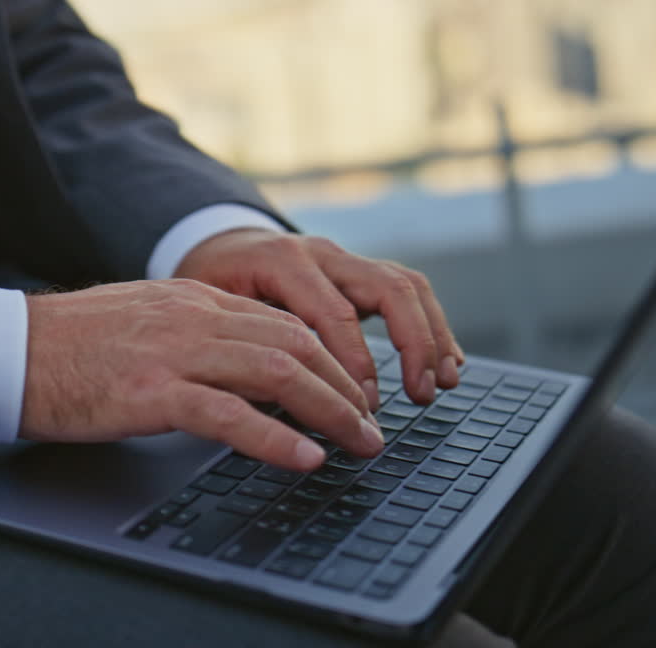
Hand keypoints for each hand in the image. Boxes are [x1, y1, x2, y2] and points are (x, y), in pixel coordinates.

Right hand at [21, 280, 384, 471]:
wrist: (12, 350)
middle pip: (295, 344)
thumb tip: (242, 374)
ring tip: (358, 444)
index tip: (353, 393)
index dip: (331, 360)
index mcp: (194, 300)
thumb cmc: (70, 346)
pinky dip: (275, 437)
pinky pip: (229, 413)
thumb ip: (195, 337)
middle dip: (345, 387)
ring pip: (277, 371)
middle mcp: (194, 317)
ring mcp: (175, 351)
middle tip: (372, 426)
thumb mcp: (144, 324)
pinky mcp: (152, 391)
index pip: (284, 322)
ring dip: (329, 411)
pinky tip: (303, 457)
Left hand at [174, 229, 464, 410]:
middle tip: (418, 393)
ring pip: (405, 285)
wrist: (216, 247)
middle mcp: (321, 253)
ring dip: (431, 335)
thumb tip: (281, 406)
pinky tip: (444, 361)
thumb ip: (248, 349)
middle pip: (386, 287)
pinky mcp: (358, 273)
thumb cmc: (211, 287)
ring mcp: (344, 259)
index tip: (363, 405)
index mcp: (282, 261)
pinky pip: (407, 291)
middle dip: (412, 343)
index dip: (354, 362)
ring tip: (442, 382)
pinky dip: (431, 326)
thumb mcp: (214, 314)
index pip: (333, 312)